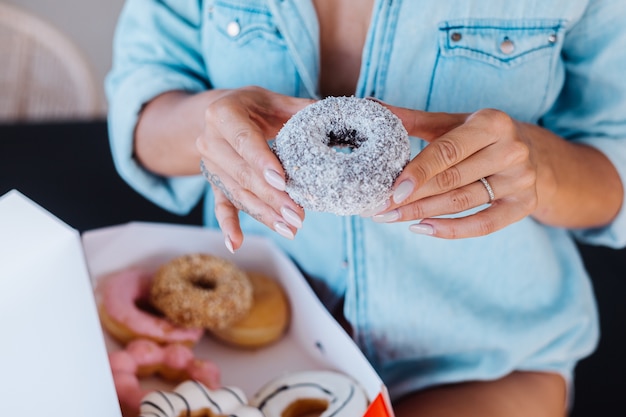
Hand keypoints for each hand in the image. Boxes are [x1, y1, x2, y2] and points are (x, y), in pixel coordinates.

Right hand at [195, 86, 312, 250]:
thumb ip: (301, 109)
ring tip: (289, 229)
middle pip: (243, 174)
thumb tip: (334, 116)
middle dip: (271, 197)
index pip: (245, 141)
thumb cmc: (254, 106)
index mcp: (223, 113)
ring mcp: (211, 165)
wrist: (220, 114)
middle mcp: (210, 140)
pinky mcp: (214, 183)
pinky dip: (229, 226)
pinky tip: (236, 245)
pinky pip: (221, 206)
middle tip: (297, 216)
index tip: (283, 182)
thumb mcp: (275, 100)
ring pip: (238, 193)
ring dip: (264, 214)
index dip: (262, 162)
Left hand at [368, 106, 540, 238]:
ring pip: (462, 203)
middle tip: (379, 209)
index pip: (447, 151)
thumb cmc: (481, 137)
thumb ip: (413, 119)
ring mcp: (521, 180)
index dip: (417, 172)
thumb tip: (370, 106)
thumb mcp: (452, 123)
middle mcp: (511, 150)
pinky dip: (451, 230)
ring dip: (422, 214)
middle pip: (451, 180)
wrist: (537, 154)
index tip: (390, 190)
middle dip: (411, 198)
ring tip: (390, 218)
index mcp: (491, 123)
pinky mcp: (524, 205)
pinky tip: (421, 228)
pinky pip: (484, 225)